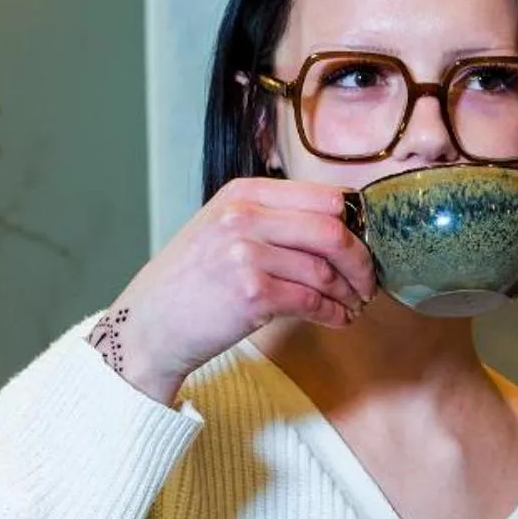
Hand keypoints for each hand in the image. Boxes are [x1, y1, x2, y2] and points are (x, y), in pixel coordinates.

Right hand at [94, 178, 377, 403]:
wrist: (148, 325)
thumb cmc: (193, 281)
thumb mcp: (223, 229)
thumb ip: (274, 219)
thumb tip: (341, 227)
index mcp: (244, 194)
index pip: (325, 197)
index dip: (356, 225)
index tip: (365, 247)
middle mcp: (243, 216)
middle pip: (334, 229)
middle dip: (362, 260)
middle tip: (368, 283)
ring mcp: (245, 254)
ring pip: (326, 269)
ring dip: (349, 293)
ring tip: (352, 306)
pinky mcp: (251, 293)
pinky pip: (313, 301)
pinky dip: (333, 313)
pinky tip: (336, 319)